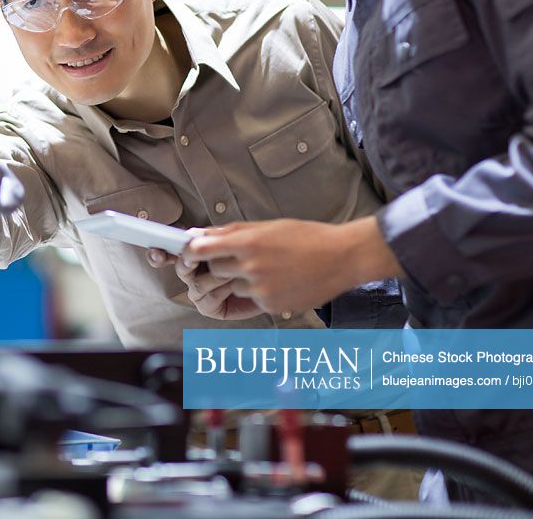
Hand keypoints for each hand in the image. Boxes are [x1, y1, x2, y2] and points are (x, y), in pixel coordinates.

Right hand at [145, 243, 261, 320]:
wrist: (281, 274)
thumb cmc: (259, 256)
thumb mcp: (235, 239)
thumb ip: (212, 237)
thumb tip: (191, 234)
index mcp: (196, 253)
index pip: (170, 252)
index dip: (159, 253)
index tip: (156, 251)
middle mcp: (195, 272)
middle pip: (180, 268)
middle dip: (186, 263)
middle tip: (193, 260)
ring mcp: (201, 291)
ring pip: (194, 284)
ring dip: (213, 276)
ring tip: (233, 271)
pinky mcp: (210, 306)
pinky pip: (205, 299)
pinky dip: (219, 291)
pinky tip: (233, 285)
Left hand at [180, 216, 404, 313]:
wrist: (342, 258)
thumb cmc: (306, 237)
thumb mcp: (268, 227)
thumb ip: (232, 232)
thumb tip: (201, 233)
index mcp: (248, 243)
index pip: (201, 250)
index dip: (191, 253)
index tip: (189, 254)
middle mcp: (250, 267)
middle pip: (214, 271)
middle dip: (220, 266)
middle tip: (236, 260)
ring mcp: (260, 289)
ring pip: (232, 287)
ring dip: (241, 280)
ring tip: (268, 269)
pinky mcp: (271, 305)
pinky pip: (251, 300)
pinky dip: (259, 292)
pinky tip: (280, 281)